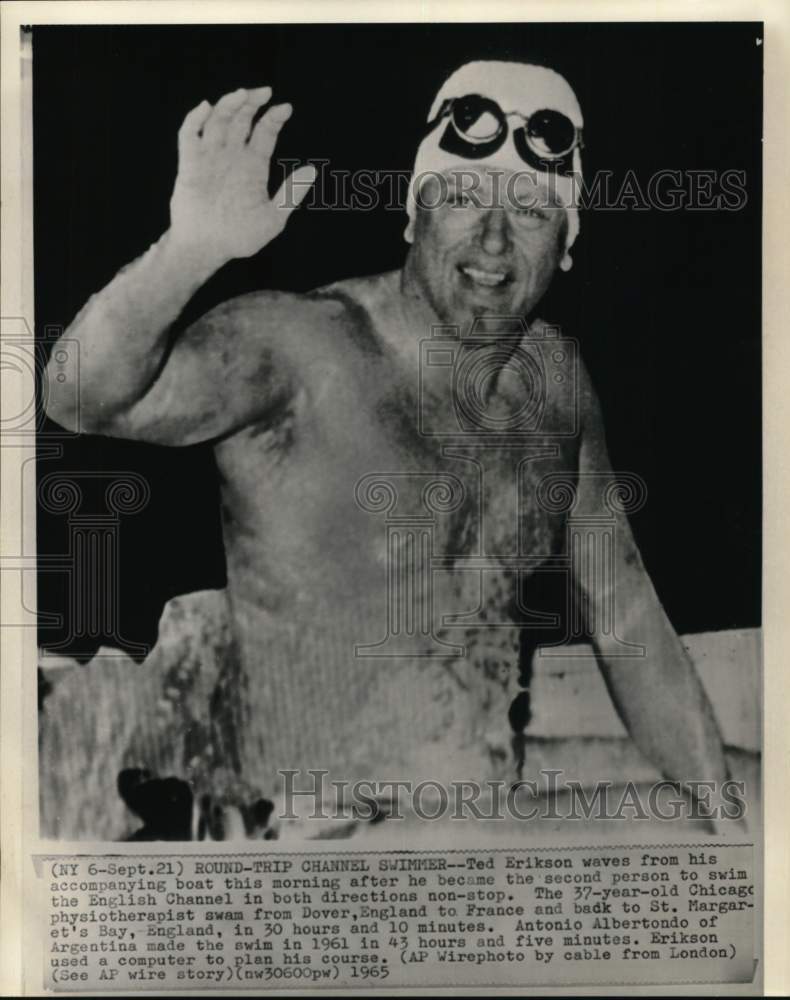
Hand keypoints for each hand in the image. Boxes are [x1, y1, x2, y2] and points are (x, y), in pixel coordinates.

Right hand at [168, 87, 316, 267]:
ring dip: (228, 104)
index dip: (274, 118)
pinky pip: (189, 135)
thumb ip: (290, 194)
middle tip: (264, 91)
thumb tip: (312, 170)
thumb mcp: (273, 218)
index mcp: (253, 167)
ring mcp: (210, 158)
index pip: (264, 132)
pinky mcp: (190, 164)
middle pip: (242, 119)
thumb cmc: (239, 238)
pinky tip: (206, 108)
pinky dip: (195, 119)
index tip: (286, 108)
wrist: (207, 250)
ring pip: (218, 120)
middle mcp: (232, 157)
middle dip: (252, 102)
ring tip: (241, 94)